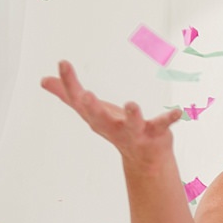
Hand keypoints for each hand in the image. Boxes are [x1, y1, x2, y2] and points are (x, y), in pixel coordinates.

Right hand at [41, 60, 179, 170]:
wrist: (144, 160)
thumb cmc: (116, 128)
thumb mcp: (91, 111)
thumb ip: (67, 94)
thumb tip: (43, 80)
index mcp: (96, 118)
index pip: (78, 99)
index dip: (69, 82)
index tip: (63, 62)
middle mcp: (112, 127)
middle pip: (99, 118)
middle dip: (92, 107)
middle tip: (85, 95)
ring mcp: (134, 132)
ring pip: (131, 125)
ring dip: (132, 116)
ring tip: (132, 104)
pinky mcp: (155, 134)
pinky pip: (162, 126)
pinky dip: (169, 119)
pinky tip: (178, 112)